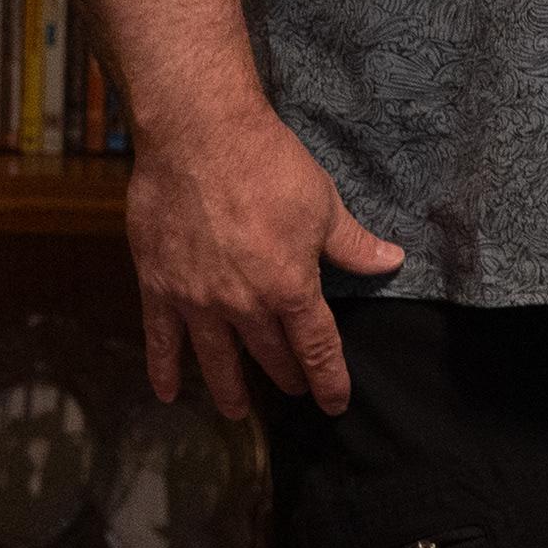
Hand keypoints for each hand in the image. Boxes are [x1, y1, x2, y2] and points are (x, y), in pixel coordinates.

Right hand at [124, 98, 407, 416]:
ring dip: (228, 389)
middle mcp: (243, 305)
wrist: (199, 137)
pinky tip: (166, 392)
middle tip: (292, 392)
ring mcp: (196, 300)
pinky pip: (160, 339)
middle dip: (285, 377)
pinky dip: (163, 368)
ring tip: (236, 410)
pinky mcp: (158, 287)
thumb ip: (352, 244)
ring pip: (216, 359)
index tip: (336, 402)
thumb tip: (390, 262)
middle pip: (268, 355)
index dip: (328, 379)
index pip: (316, 347)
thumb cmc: (268, 165)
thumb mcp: (323, 203)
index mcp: (289, 287)